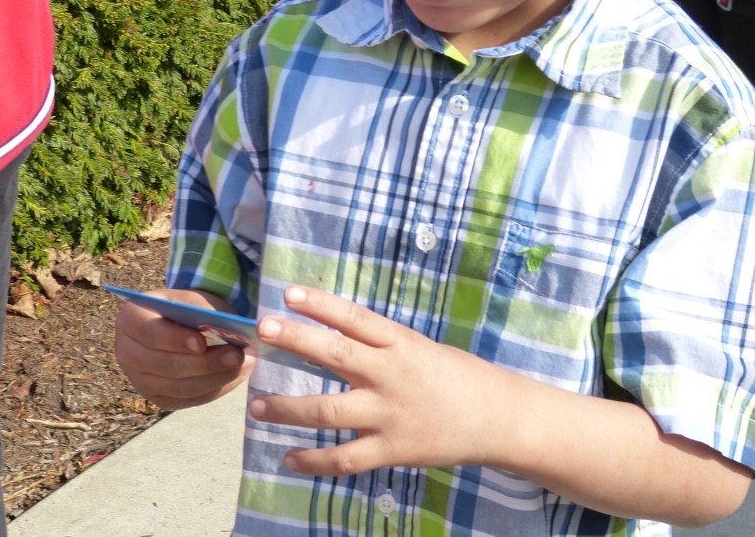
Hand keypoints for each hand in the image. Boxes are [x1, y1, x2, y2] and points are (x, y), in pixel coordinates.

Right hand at [114, 288, 254, 410]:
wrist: (184, 325)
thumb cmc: (190, 308)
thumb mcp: (195, 300)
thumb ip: (205, 312)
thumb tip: (226, 330)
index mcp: (131, 318)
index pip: (149, 332)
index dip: (175, 339)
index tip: (202, 342)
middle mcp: (127, 352)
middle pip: (165, 365)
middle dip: (204, 363)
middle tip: (237, 355)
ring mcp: (140, 380)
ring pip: (178, 387)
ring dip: (214, 378)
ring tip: (243, 365)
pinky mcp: (158, 397)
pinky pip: (187, 400)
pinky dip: (214, 389)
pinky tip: (234, 376)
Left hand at [248, 285, 517, 475]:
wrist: (497, 418)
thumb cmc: (456, 377)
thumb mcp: (420, 348)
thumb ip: (380, 346)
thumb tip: (330, 335)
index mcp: (400, 343)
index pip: (354, 317)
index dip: (320, 304)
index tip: (288, 293)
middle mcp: (391, 375)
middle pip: (334, 353)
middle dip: (295, 339)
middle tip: (262, 329)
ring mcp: (389, 414)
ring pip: (328, 411)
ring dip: (287, 409)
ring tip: (257, 406)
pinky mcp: (392, 449)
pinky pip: (345, 458)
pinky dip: (313, 461)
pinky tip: (289, 458)